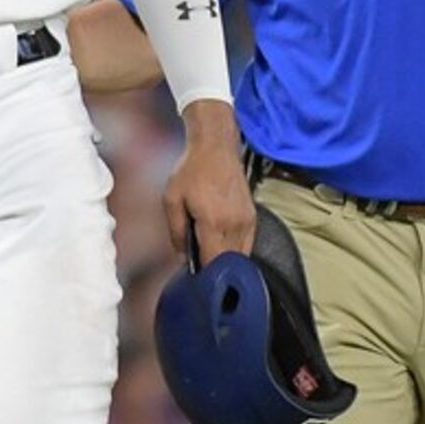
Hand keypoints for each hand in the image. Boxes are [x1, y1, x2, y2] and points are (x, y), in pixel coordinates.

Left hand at [166, 100, 255, 258]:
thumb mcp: (171, 200)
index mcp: (213, 222)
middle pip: (229, 263)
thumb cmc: (191, 170)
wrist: (215, 147)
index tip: (194, 276)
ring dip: (226, 259)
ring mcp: (247, 220)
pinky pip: (247, 243)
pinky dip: (235, 249)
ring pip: (241, 255)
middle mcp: (234, 223)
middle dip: (215, 269)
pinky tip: (221, 244)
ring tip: (210, 255)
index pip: (213, 262)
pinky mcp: (253, 215)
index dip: (203, 273)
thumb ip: (176, 231)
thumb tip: (182, 256)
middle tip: (200, 267)